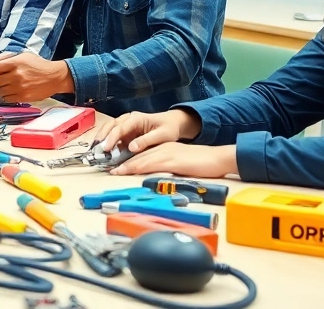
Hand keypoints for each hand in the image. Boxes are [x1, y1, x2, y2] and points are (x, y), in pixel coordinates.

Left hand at [0, 52, 71, 102]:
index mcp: (15, 62)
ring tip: (5, 85)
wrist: (54, 77)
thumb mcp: (21, 55)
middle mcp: (16, 75)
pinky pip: (6, 99)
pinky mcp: (23, 97)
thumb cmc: (37, 64)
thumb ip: (3, 57)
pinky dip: (6, 96)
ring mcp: (20, 87)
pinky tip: (11, 91)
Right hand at [99, 109, 201, 153]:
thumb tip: (131, 148)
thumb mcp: (162, 135)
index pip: (120, 127)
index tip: (106, 148)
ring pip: (109, 128)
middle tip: (95, 149)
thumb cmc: (169, 128)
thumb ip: (147, 140)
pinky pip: (114, 135)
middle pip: (111, 125)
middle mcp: (129, 119)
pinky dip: (107, 141)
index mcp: (137, 118)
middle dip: (102, 136)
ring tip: (94, 149)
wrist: (173, 123)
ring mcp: (126, 124)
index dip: (111, 138)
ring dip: (101, 138)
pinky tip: (102, 150)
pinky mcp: (126, 131)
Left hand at [111, 143, 237, 178]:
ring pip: (140, 158)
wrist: (217, 158)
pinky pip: (150, 163)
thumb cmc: (201, 164)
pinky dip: (137, 167)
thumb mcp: (180, 163)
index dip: (127, 160)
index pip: (141, 154)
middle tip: (106, 168)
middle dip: (121, 162)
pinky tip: (128, 170)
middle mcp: (162, 148)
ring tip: (111, 171)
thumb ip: (166, 167)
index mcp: (164, 148)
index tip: (114, 166)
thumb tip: (154, 176)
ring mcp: (166, 153)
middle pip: (137, 155)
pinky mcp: (171, 160)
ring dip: (125, 165)